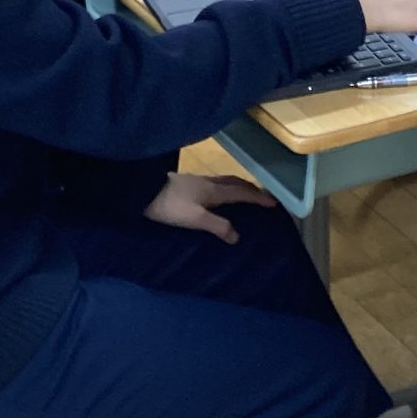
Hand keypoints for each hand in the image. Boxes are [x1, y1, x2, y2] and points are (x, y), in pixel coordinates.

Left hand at [144, 172, 275, 241]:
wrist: (142, 190)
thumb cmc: (170, 205)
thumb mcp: (195, 219)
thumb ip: (217, 226)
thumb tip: (237, 236)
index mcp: (214, 191)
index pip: (242, 193)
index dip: (258, 198)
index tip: (273, 203)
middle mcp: (208, 183)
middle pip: (235, 183)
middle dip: (251, 189)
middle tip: (262, 196)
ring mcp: (196, 181)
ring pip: (224, 181)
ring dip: (238, 186)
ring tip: (244, 193)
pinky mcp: (186, 183)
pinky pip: (214, 183)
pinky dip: (224, 187)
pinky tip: (216, 194)